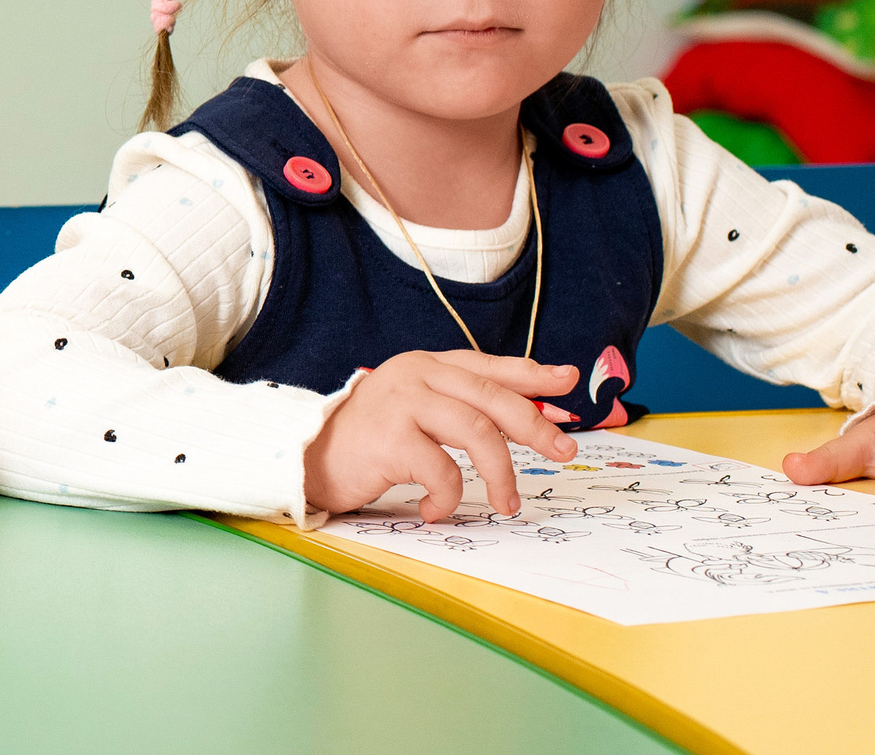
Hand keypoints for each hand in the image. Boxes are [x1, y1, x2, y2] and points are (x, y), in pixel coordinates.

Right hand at [304, 351, 580, 520]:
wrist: (304, 458)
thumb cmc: (366, 441)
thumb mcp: (416, 412)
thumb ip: (459, 408)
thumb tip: (528, 421)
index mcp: (425, 366)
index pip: (487, 365)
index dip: (531, 374)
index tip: (569, 382)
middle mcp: (415, 375)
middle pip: (492, 397)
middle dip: (535, 426)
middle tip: (564, 451)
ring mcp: (401, 404)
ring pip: (477, 432)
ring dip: (502, 474)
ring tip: (507, 503)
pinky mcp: (388, 438)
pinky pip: (442, 471)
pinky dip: (449, 498)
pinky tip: (435, 509)